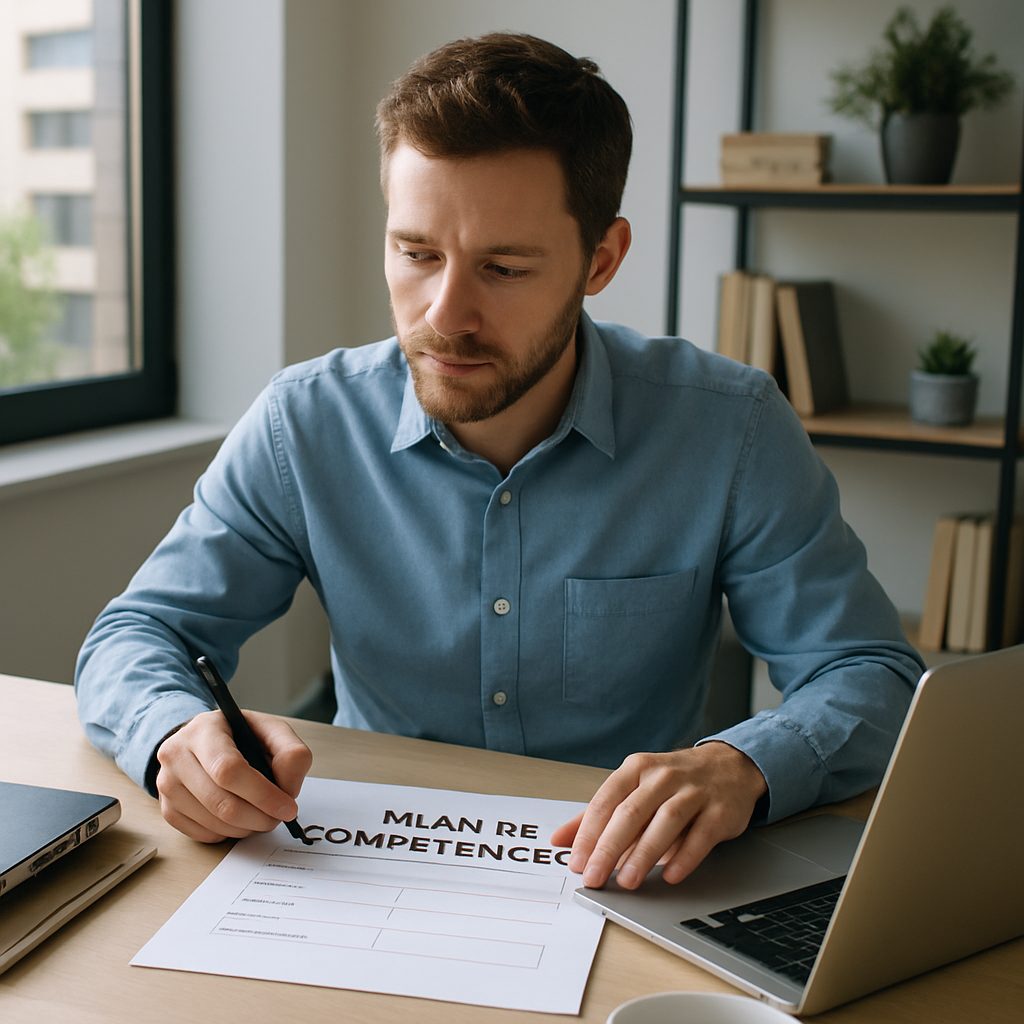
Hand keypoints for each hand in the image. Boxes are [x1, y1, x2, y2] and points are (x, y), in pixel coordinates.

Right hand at [155, 709, 312, 842]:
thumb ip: (291, 753)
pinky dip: (229, 834)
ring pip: (212, 822)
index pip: (228, 769)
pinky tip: (240, 819)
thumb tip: (288, 790)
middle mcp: (176, 755)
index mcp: (204, 729)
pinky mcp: (167, 808)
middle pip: (220, 802)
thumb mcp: (272, 731)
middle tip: (278, 818)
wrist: (204, 741)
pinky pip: (202, 834)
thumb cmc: (241, 737)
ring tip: (262, 816)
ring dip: (246, 828)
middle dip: (258, 817)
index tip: (287, 807)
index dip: (262, 794)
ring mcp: (166, 783)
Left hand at [551, 742, 766, 889]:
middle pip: (631, 813)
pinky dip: (684, 857)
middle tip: (594, 877)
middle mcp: (663, 776)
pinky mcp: (719, 811)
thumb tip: (559, 838)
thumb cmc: (671, 782)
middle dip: (609, 848)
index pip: (606, 801)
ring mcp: (694, 791)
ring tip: (627, 881)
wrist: (728, 766)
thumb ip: (596, 813)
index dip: (588, 833)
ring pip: (665, 822)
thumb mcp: (632, 787)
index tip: (577, 862)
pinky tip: (670, 876)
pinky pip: (700, 836)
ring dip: (644, 854)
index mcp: (636, 768)